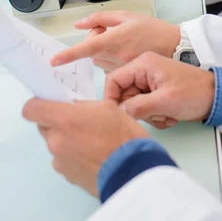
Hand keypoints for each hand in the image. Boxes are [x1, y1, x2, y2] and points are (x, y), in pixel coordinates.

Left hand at [22, 99, 148, 196]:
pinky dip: (74, 156)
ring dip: (67, 140)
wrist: (133, 171)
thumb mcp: (108, 107)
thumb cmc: (123, 135)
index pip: (31, 109)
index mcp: (64, 119)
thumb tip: (73, 108)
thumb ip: (83, 106)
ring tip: (92, 141)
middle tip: (78, 121)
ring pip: (56, 143)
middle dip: (57, 122)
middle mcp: (56, 141)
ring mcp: (60, 161)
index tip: (50, 103)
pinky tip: (93, 155)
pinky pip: (64, 160)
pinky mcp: (67, 175)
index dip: (38, 104)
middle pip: (44, 126)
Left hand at [51, 11, 180, 71]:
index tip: (54, 61)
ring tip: (121, 42)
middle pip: (92, 53)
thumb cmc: (153, 29)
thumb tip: (79, 24)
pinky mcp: (127, 75)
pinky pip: (111, 68)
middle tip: (109, 32)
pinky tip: (126, 52)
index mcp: (117, 39)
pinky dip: (112, 60)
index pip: (88, 47)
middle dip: (95, 43)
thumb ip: (101, 19)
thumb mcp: (128, 16)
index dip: (69, 55)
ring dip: (103, 52)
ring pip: (100, 62)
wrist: (176, 47)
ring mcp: (122, 67)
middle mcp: (118, 56)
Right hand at [105, 52, 214, 128]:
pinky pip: (146, 108)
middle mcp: (144, 70)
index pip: (113, 80)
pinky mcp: (157, 92)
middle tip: (157, 113)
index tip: (117, 116)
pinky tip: (170, 115)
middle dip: (138, 110)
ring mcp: (151, 82)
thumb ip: (137, 106)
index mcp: (143, 64)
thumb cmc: (193, 94)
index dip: (112, 99)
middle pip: (124, 95)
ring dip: (149, 115)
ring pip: (135, 104)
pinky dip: (156, 115)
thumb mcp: (164, 102)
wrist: (216, 98)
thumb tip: (118, 112)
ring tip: (167, 114)